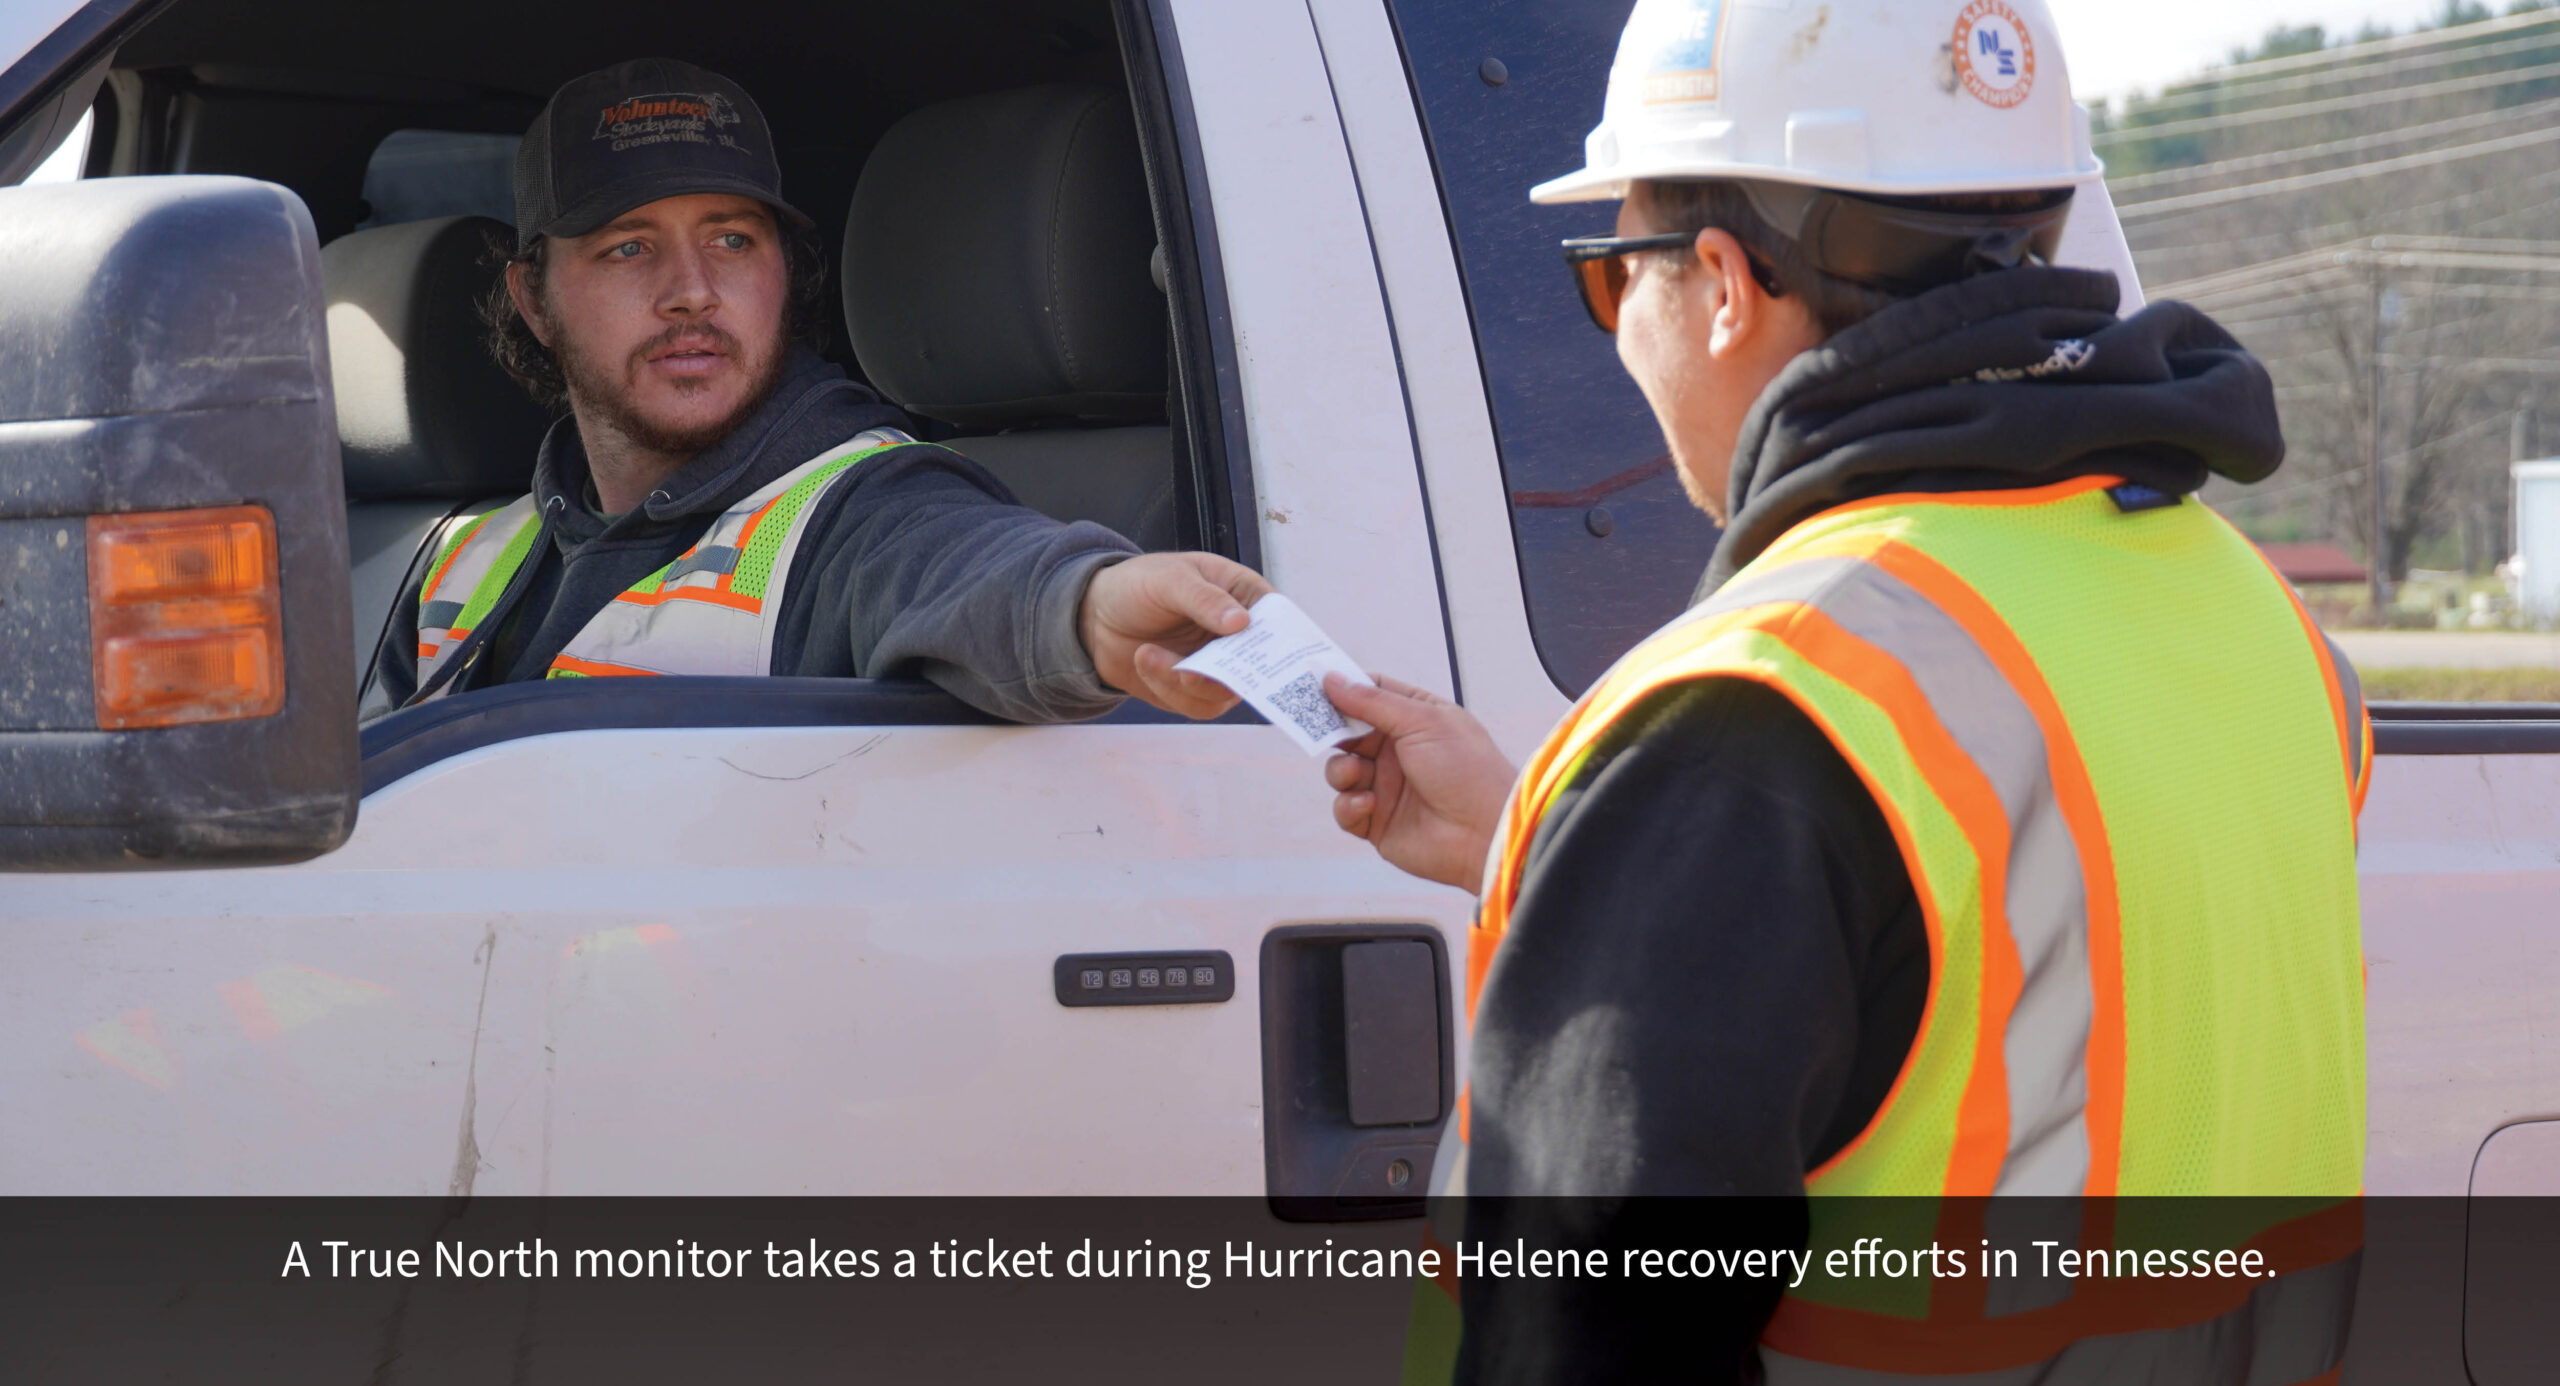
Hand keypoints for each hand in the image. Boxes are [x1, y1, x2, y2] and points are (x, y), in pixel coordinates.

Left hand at [1080, 552, 1273, 717]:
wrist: (1095, 615)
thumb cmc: (1139, 583)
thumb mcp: (1170, 579)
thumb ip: (1204, 600)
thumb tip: (1241, 622)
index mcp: (1245, 596)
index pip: (1279, 622)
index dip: (1282, 644)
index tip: (1263, 659)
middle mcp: (1240, 636)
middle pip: (1260, 669)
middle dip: (1223, 675)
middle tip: (1187, 673)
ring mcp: (1220, 666)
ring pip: (1225, 694)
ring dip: (1183, 682)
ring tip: (1147, 654)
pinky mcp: (1195, 690)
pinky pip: (1197, 705)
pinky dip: (1168, 690)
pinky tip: (1145, 661)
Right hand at [1323, 674, 1515, 893]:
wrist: (1486, 833)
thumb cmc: (1468, 770)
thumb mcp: (1422, 722)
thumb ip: (1373, 702)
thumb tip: (1332, 679)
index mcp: (1416, 719)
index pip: (1371, 694)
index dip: (1343, 687)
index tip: (1314, 682)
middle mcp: (1399, 751)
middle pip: (1347, 733)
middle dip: (1330, 730)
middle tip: (1312, 726)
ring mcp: (1387, 787)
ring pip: (1340, 770)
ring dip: (1340, 770)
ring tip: (1355, 774)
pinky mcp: (1378, 822)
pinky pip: (1345, 808)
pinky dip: (1349, 804)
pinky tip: (1368, 804)